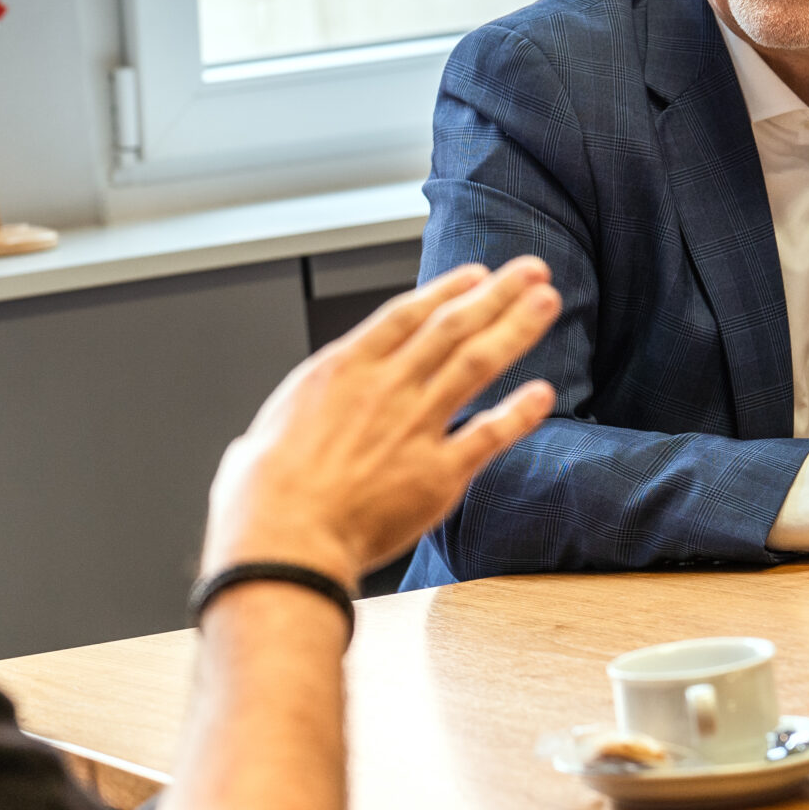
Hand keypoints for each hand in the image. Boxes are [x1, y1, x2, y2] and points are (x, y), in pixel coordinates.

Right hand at [201, 257, 560, 589]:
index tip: (475, 275)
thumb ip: (291, 426)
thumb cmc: (263, 494)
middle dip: (497, 294)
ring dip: (515, 329)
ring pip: (477, 363)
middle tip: (531, 271)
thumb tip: (266, 444)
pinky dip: (519, 413)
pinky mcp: (438, 474)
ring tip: (545, 303)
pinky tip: (542, 393)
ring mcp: (416, 426)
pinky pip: (489, 434)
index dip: (446, 290)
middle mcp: (386, 388)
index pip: (406, 314)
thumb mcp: (265, 430)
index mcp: (343, 369)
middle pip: (452, 326)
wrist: (283, 538)